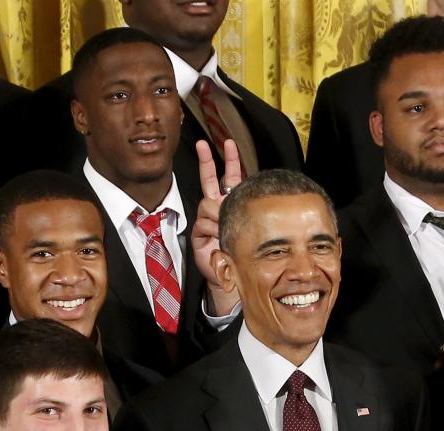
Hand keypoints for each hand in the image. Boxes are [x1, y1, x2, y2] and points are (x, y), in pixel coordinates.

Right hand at [191, 139, 241, 287]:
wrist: (228, 273)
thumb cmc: (240, 250)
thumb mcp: (246, 227)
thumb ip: (241, 212)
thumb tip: (231, 204)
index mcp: (229, 202)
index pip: (230, 177)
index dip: (230, 160)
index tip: (229, 142)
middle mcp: (215, 207)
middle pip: (208, 179)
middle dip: (206, 160)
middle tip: (202, 143)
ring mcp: (205, 218)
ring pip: (207, 204)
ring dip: (217, 214)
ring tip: (225, 228)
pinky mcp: (198, 231)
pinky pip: (203, 222)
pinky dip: (212, 229)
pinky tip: (217, 236)